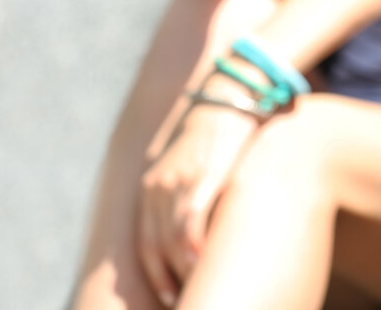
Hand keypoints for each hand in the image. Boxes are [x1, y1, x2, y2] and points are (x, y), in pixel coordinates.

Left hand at [137, 104, 257, 305]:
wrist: (234, 92)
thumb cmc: (225, 130)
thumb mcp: (196, 160)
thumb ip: (192, 190)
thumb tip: (202, 225)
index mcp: (153, 185)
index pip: (146, 244)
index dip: (157, 275)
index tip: (172, 296)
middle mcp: (157, 186)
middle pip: (154, 249)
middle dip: (169, 280)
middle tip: (187, 301)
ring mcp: (178, 182)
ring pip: (171, 244)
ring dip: (184, 273)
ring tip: (201, 291)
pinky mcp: (202, 177)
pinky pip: (190, 226)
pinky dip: (194, 251)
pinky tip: (206, 266)